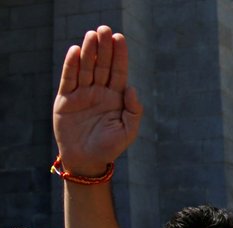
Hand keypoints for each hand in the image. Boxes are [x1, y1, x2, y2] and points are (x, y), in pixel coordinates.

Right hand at [53, 26, 142, 175]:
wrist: (87, 160)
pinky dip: (71, 65)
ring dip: (88, 51)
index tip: (120, 39)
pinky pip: (69, 79)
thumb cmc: (110, 147)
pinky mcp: (66, 99)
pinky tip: (75, 51)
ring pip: (86, 68)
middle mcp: (99, 92)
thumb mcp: (128, 131)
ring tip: (91, 35)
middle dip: (104, 47)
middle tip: (104, 29)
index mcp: (116, 97)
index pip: (118, 72)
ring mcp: (82, 94)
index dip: (119, 55)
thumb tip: (131, 88)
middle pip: (102, 65)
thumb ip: (134, 110)